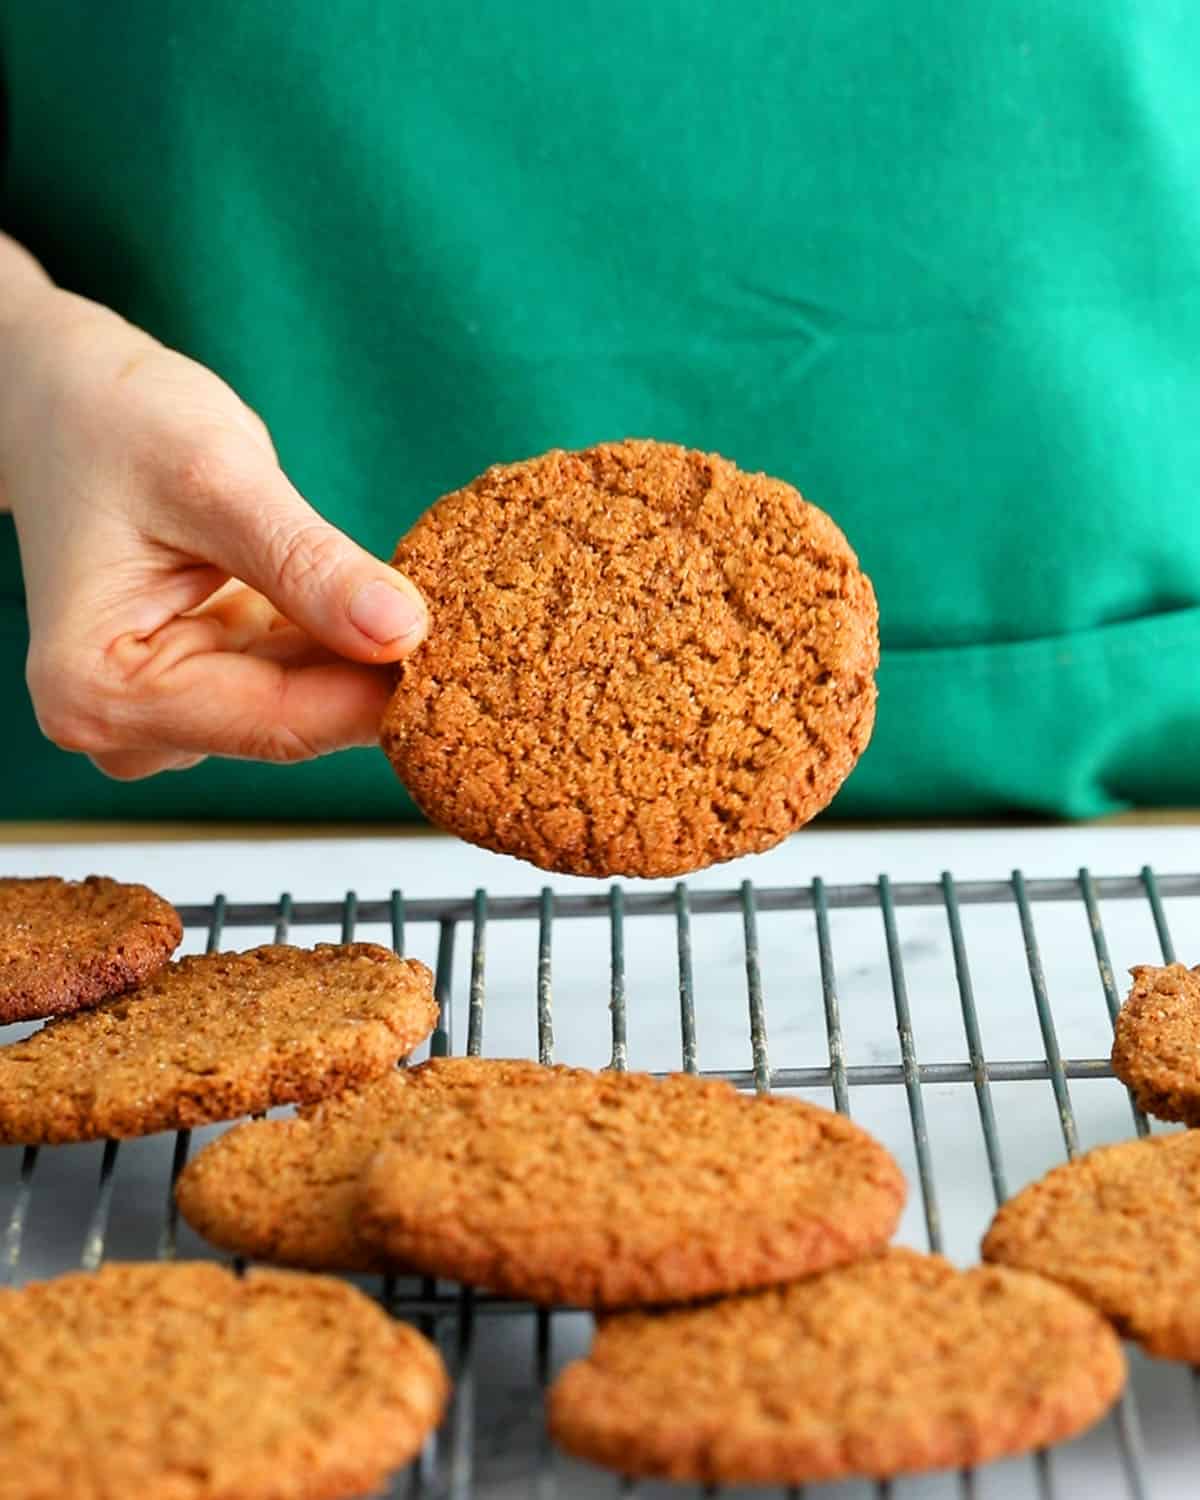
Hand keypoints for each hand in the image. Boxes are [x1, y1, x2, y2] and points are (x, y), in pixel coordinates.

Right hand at [0, 290, 427, 779]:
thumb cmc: (115, 424)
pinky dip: (341, 643)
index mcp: (100, 690)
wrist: (70, 403)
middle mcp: (124, 726)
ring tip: (424, 598)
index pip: (277, 723)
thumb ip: (307, 563)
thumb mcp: (217, 479)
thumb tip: (401, 632)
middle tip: (473, 626)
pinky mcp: (203, 690)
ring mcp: (165, 716)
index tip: (471, 659)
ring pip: (305, 708)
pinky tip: (379, 601)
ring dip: (362, 658)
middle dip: (375, 675)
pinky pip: (297, 683)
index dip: (380, 694)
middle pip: (294, 725)